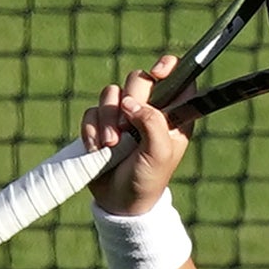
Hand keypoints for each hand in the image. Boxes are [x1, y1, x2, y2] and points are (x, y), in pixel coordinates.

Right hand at [85, 60, 192, 210]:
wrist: (120, 201)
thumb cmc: (148, 179)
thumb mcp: (159, 152)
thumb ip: (152, 122)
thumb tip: (130, 103)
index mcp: (173, 112)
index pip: (177, 75)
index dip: (167, 67)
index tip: (157, 74)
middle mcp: (149, 108)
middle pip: (138, 79)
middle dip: (129, 101)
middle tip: (127, 127)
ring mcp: (123, 114)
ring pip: (111, 93)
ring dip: (107, 119)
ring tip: (111, 145)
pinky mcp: (100, 123)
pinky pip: (91, 111)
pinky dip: (92, 130)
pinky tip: (98, 149)